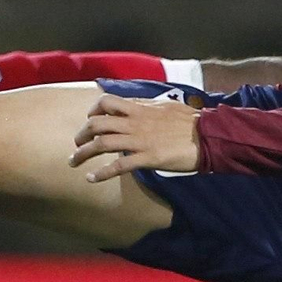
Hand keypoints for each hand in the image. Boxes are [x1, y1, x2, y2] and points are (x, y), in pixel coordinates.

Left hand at [70, 94, 201, 182]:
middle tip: (77, 144)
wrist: (207, 136)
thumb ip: (147, 106)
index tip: (89, 121)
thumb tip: (137, 105)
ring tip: (74, 162)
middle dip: (82, 134)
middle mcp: (135, 122)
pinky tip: (91, 178)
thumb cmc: (190, 121)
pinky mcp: (147, 158)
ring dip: (83, 153)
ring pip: (102, 144)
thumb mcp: (166, 106)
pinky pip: (118, 166)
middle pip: (97, 124)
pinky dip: (101, 173)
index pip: (107, 102)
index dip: (92, 111)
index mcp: (140, 108)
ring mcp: (140, 140)